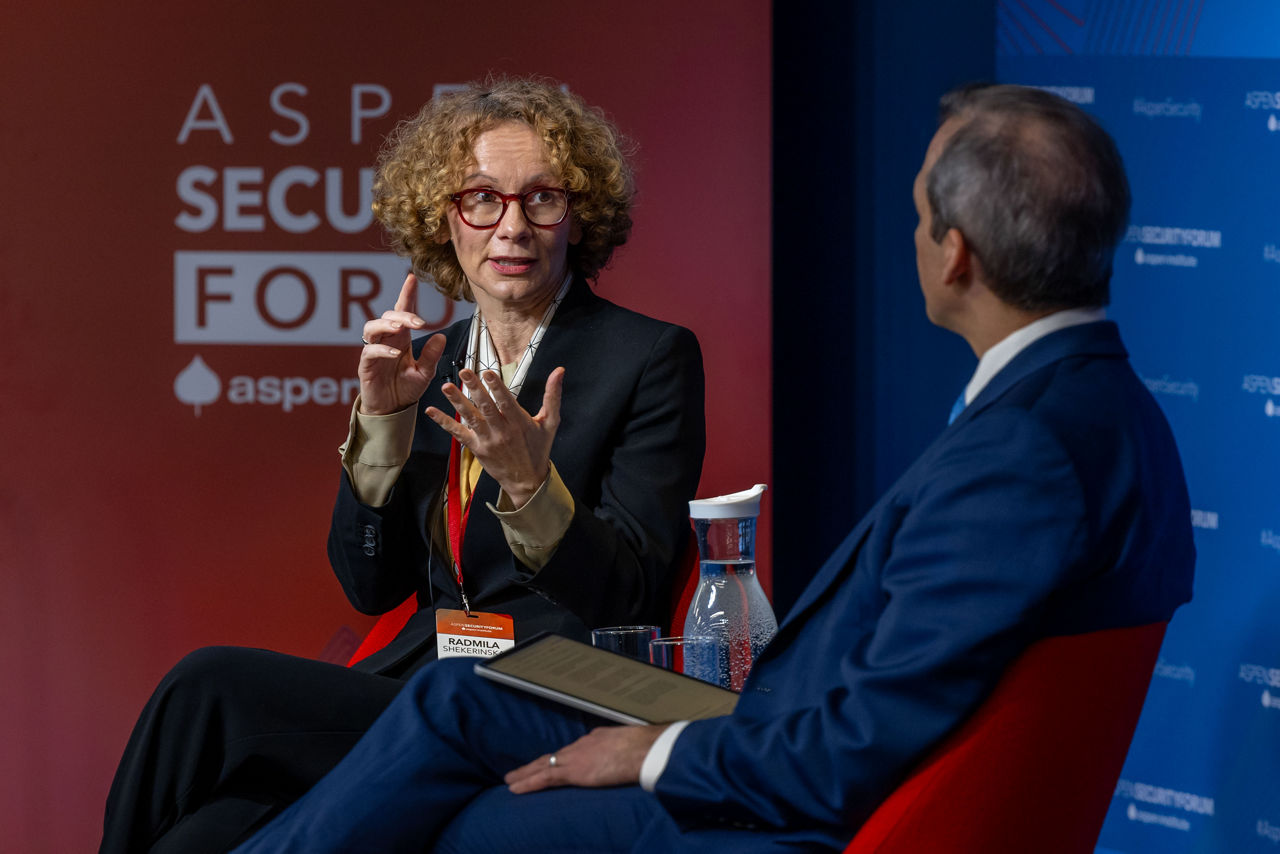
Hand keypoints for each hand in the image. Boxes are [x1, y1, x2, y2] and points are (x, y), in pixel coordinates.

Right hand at [358, 274, 445, 414]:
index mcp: (402, 339)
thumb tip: (440, 335)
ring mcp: (373, 350)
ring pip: (372, 327)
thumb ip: (432, 355)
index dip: (406, 294)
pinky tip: (395, 354)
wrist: (392, 410)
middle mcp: (387, 340)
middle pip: (388, 316)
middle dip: (403, 314)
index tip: (411, 278)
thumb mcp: (425, 373)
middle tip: (419, 322)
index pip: (402, 311)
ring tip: (400, 328)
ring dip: (386, 324)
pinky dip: (381, 350)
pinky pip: (369, 351)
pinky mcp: (366, 365)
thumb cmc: (406, 389)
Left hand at [424, 365, 564, 507]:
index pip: (507, 402)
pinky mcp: (477, 448)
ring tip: (446, 387)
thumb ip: (553, 395)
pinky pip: (459, 434)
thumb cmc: (539, 449)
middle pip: (486, 407)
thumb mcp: (550, 422)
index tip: (488, 372)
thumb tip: (559, 371)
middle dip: (475, 389)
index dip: (497, 387)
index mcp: (520, 423)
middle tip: (465, 372)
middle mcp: (502, 432)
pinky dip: (445, 423)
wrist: (527, 481)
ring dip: (457, 402)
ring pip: (471, 418)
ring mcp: (488, 441)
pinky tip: (432, 411)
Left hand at [504, 725, 664, 793]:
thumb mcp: (631, 747)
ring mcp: (575, 757)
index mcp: (596, 739)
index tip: (552, 763)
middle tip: (519, 771)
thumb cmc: (645, 749)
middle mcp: (581, 745)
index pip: (573, 751)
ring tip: (511, 780)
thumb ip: (621, 753)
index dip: (559, 758)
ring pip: (543, 765)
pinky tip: (515, 788)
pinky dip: (528, 782)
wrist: (644, 749)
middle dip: (535, 764)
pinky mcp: (573, 771)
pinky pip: (545, 777)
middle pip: (553, 756)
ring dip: (525, 773)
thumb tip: (623, 761)